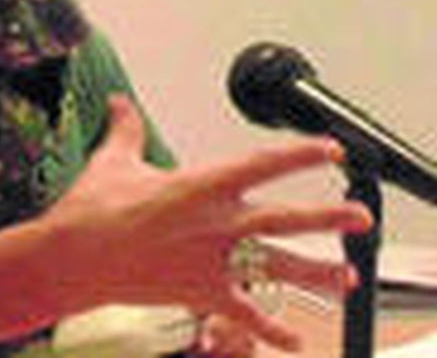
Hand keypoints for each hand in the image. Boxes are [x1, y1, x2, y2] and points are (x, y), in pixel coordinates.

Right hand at [44, 95, 369, 352]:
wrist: (76, 258)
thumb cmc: (93, 209)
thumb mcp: (114, 160)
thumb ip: (127, 130)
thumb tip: (120, 103)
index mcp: (202, 184)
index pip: (264, 164)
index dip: (302, 154)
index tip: (330, 150)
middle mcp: (218, 223)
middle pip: (287, 219)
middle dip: (329, 218)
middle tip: (360, 217)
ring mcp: (214, 261)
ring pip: (279, 267)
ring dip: (318, 273)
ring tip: (348, 276)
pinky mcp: (203, 294)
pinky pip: (248, 317)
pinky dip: (274, 331)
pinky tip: (296, 340)